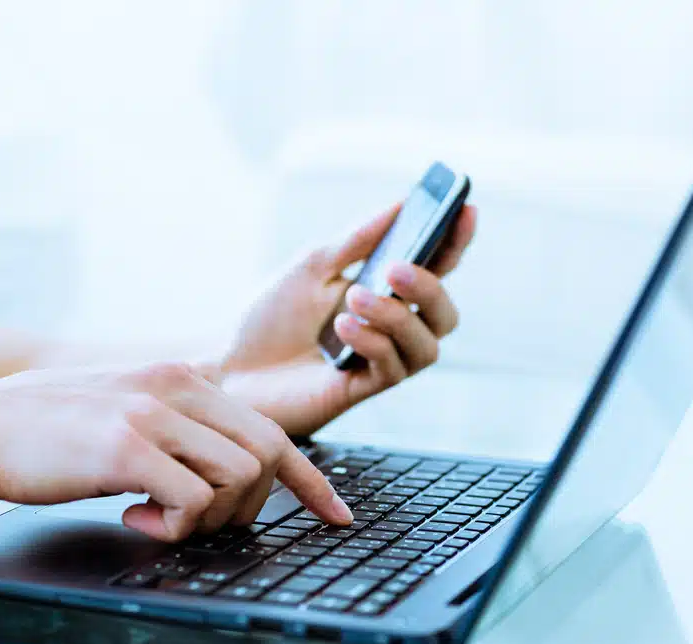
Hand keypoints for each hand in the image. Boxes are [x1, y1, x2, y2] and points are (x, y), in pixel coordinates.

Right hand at [0, 362, 352, 541]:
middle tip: (204, 523)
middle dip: (254, 507)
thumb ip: (182, 431)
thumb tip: (232, 476)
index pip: (273, 429)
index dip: (312, 480)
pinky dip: (174, 527)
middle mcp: (178, 387)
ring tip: (158, 518)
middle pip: (269, 455)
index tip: (337, 514)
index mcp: (185, 378)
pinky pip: (193, 501)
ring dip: (210, 517)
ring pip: (241, 479)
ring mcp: (154, 414)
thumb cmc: (51, 432)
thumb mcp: (131, 413)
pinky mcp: (126, 446)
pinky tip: (133, 519)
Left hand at [221, 203, 475, 435]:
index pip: (435, 267)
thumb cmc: (267, 317)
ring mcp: (378, 362)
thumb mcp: (311, 265)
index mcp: (382, 293)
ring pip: (427, 346)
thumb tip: (402, 204)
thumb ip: (358, 239)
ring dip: (396, 317)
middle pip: (445, 314)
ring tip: (354, 300)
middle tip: (396, 269)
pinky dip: (374, 342)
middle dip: (430, 288)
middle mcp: (389, 329)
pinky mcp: (360, 391)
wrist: (225, 366)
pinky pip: (393, 369)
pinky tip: (341, 328)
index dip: (456, 241)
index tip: (466, 209)